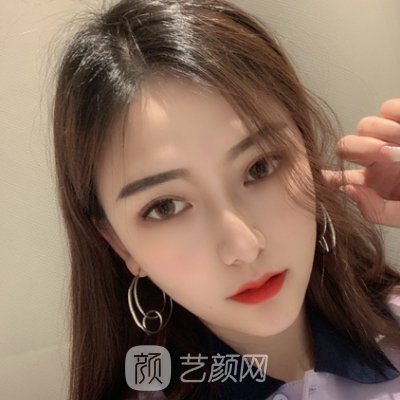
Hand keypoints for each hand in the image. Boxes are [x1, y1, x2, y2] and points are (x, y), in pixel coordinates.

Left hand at [323, 98, 399, 227]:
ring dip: (380, 131)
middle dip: (358, 148)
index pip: (340, 176)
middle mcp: (378, 160)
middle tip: (381, 154)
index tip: (327, 176)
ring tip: (399, 142)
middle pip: (347, 145)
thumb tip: (347, 190)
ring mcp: (392, 138)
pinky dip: (394, 115)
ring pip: (365, 125)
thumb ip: (375, 210)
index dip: (330, 175)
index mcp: (374, 183)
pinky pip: (389, 108)